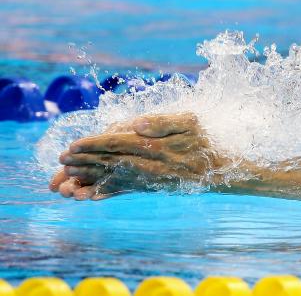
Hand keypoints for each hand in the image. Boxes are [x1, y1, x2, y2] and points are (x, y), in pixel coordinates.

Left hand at [49, 113, 225, 200]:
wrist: (222, 172)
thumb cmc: (206, 142)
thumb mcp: (191, 122)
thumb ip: (163, 121)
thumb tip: (137, 123)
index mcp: (154, 146)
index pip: (116, 143)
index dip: (92, 144)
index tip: (71, 146)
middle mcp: (148, 164)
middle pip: (109, 162)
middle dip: (83, 162)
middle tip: (60, 161)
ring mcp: (149, 178)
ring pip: (113, 178)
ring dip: (88, 180)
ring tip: (67, 183)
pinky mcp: (152, 186)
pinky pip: (126, 190)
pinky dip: (107, 193)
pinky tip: (91, 197)